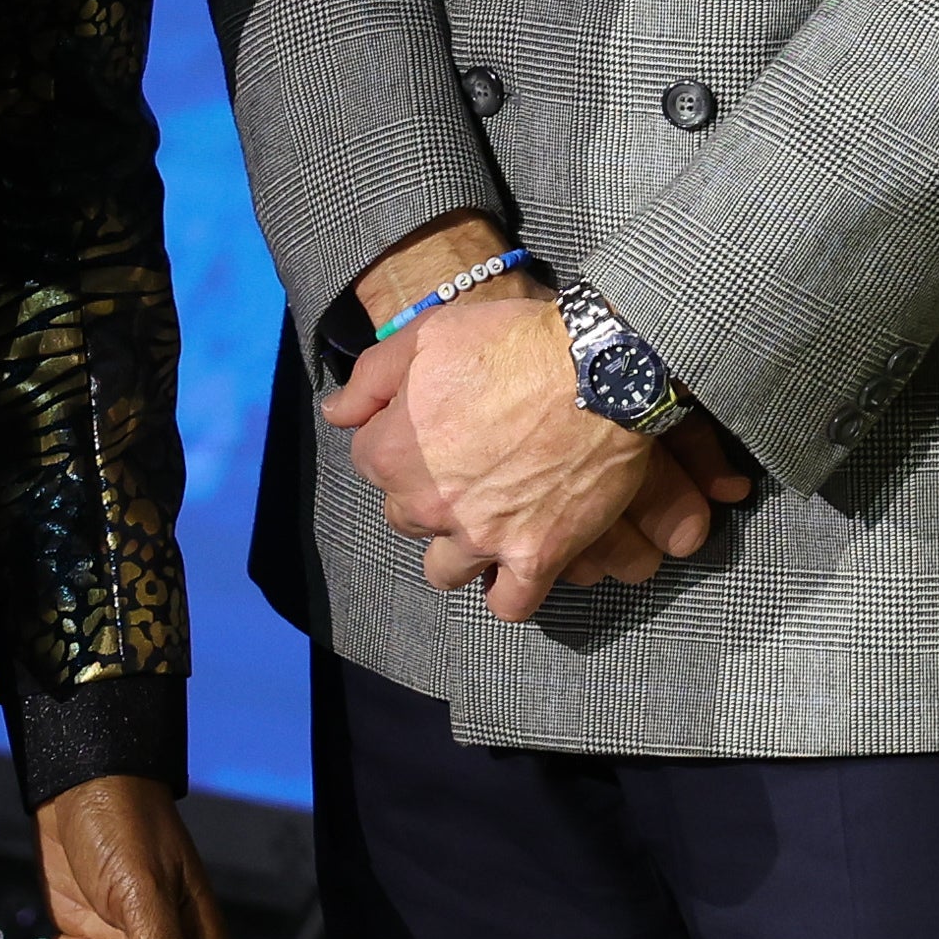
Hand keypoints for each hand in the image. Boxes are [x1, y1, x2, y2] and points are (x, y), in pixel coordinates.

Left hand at [322, 282, 723, 619]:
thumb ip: (371, 380)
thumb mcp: (429, 335)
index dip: (400, 440)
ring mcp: (481, 537)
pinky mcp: (535, 556)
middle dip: (428, 494)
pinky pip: (509, 603)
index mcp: (394, 452)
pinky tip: (518, 566)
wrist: (602, 367)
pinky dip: (510, 591)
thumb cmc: (514, 342)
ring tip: (488, 518)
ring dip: (459, 548)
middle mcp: (428, 504)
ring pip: (445, 569)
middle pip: (405, 517)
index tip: (435, 425)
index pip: (369, 462)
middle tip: (469, 464)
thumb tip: (335, 415)